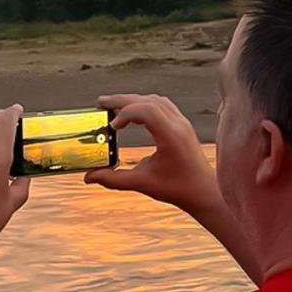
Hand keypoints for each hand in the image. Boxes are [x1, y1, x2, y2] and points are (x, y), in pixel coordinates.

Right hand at [85, 93, 219, 214]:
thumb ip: (114, 179)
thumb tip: (88, 178)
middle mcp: (178, 124)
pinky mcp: (183, 125)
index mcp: (171, 136)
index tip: (112, 127)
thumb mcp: (142, 184)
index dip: (126, 113)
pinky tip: (132, 112)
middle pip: (148, 100)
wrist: (204, 191)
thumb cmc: (176, 189)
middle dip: (123, 100)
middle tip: (101, 103)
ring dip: (134, 100)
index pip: (147, 110)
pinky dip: (145, 104)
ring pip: (155, 100)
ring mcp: (182, 122)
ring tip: (114, 106)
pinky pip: (162, 105)